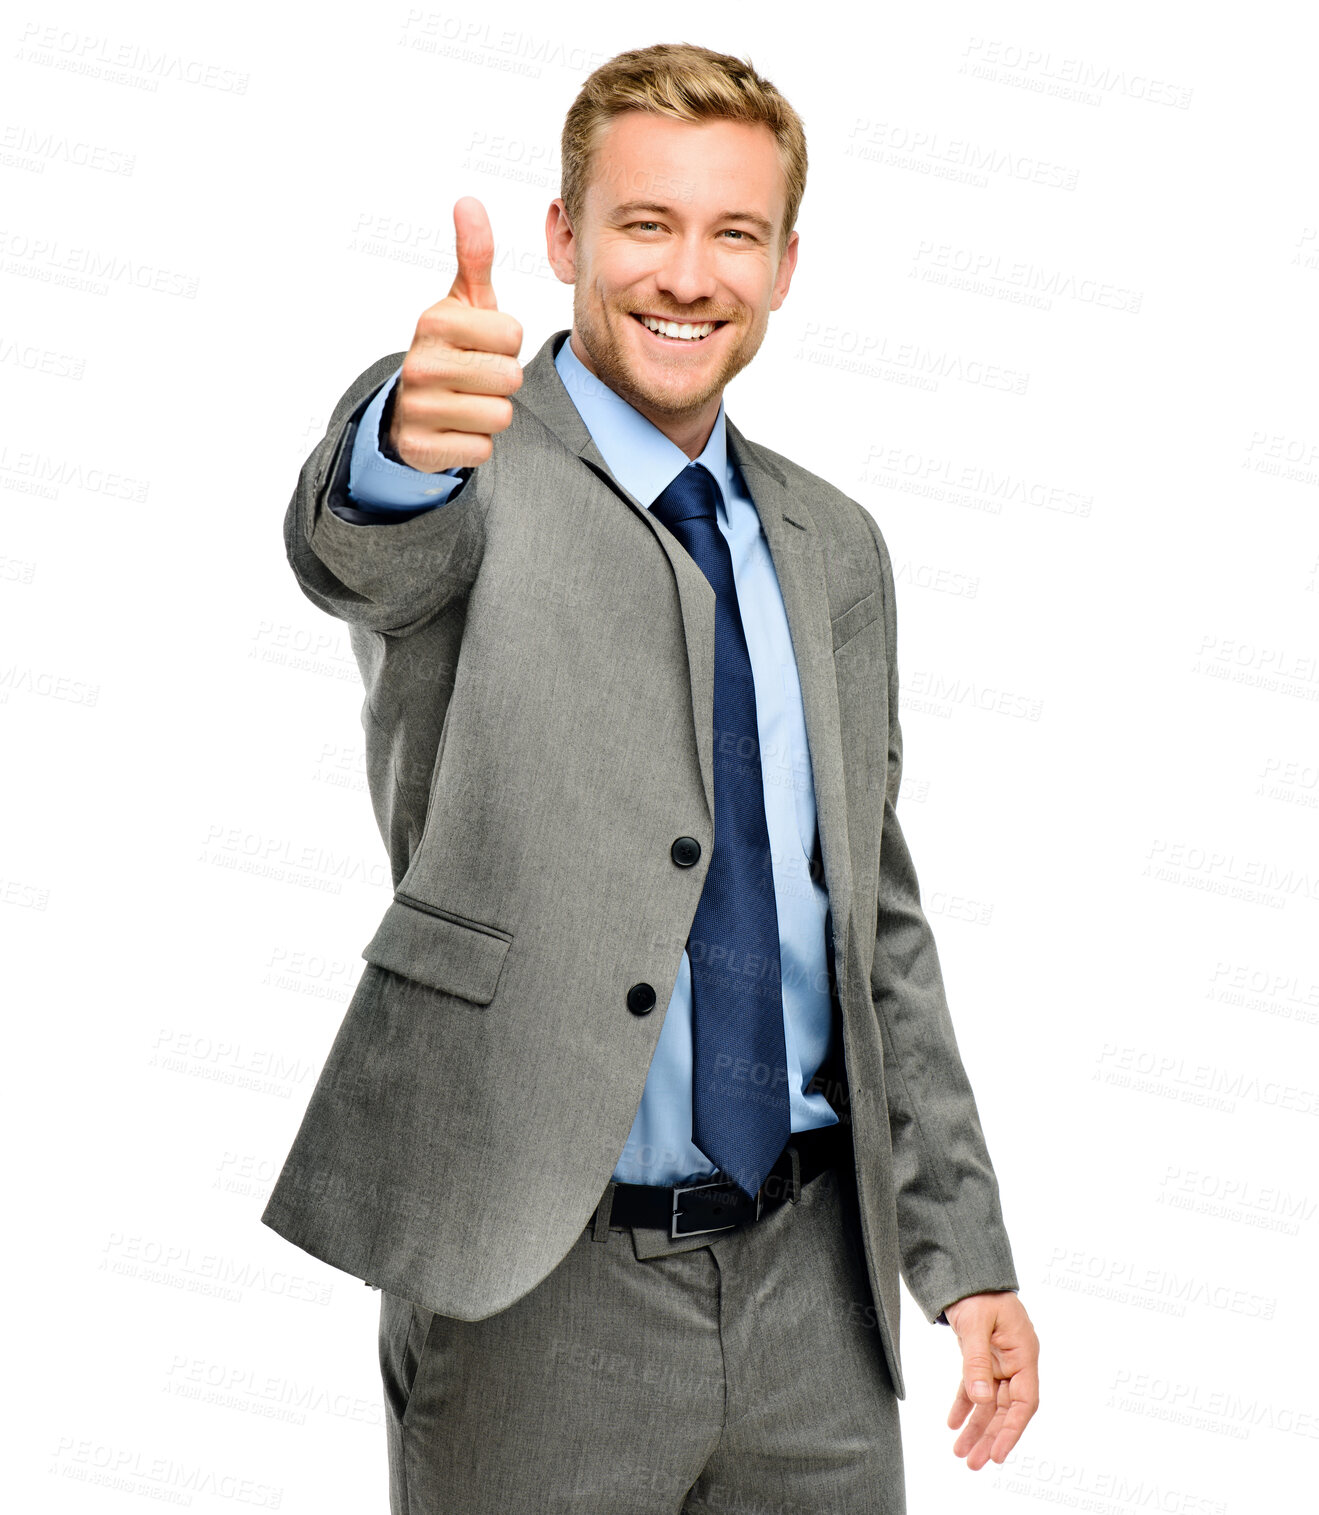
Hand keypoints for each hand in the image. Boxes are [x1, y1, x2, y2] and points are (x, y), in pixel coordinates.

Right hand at [389, 197, 523, 472]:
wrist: (409, 409)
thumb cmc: (451, 349)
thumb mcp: (463, 303)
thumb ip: (473, 256)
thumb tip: (468, 202)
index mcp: (435, 321)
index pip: (514, 336)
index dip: (508, 345)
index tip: (482, 345)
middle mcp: (420, 362)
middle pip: (510, 377)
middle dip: (502, 381)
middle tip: (475, 377)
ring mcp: (418, 407)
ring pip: (500, 415)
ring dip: (491, 414)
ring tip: (466, 402)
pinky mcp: (421, 448)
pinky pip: (482, 449)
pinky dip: (475, 443)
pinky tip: (454, 429)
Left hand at [944, 1290, 1038, 1469]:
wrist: (966, 1272)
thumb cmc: (978, 1292)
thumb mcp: (976, 1324)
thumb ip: (976, 1361)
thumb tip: (981, 1399)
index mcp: (1024, 1353)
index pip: (1025, 1401)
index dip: (1012, 1430)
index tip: (997, 1454)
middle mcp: (1015, 1362)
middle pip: (1006, 1409)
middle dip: (990, 1437)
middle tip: (973, 1464)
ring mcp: (999, 1361)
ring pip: (990, 1403)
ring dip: (976, 1428)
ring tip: (961, 1453)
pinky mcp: (982, 1358)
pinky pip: (975, 1389)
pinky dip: (964, 1406)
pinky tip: (953, 1424)